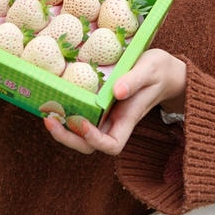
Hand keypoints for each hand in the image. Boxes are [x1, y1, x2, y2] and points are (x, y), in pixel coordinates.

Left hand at [45, 48, 186, 154]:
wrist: (166, 72)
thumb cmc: (160, 70)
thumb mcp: (150, 68)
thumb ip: (135, 80)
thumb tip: (117, 91)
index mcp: (129, 118)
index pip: (111, 145)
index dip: (94, 140)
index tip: (83, 123)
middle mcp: (116, 122)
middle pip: (90, 146)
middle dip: (68, 138)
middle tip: (50, 120)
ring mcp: (108, 116)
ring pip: (82, 136)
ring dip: (64, 130)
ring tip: (48, 113)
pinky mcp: (102, 107)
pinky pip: (83, 118)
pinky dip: (68, 115)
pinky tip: (58, 102)